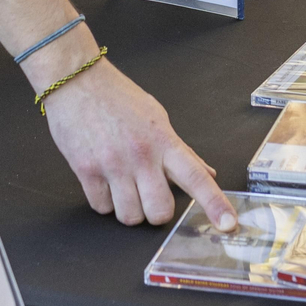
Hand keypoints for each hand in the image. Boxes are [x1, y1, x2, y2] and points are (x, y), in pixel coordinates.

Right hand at [39, 46, 235, 229]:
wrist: (76, 81)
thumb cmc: (117, 97)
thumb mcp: (156, 116)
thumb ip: (181, 150)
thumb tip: (208, 172)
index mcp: (164, 140)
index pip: (196, 177)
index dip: (215, 203)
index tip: (229, 224)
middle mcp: (141, 155)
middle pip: (160, 211)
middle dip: (155, 211)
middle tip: (148, 194)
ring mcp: (113, 165)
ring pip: (130, 217)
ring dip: (128, 208)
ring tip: (122, 184)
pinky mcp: (86, 171)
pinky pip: (101, 209)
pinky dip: (104, 201)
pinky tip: (103, 180)